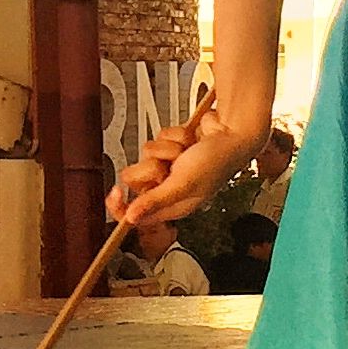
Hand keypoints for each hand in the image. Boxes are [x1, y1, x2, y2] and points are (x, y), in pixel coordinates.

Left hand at [115, 102, 269, 231]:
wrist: (233, 130)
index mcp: (173, 205)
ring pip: (146, 155)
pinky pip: (158, 138)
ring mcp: (171, 165)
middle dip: (152, 167)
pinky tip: (190, 140)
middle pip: (136, 179)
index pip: (138, 214)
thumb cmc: (217, 161)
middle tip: (170, 167)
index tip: (114, 193)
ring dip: (166, 149)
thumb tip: (130, 218)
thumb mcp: (183, 184)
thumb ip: (155, 201)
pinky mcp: (173, 147)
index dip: (122, 207)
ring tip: (185, 152)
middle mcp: (170, 187)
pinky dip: (173, 136)